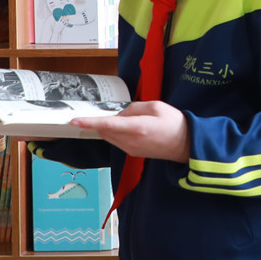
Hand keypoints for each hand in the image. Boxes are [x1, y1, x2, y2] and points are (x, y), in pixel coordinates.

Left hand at [69, 100, 190, 161]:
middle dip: (99, 122)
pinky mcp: (133, 152)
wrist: (186, 145)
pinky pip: (116, 141)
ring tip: (120, 118)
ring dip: (107, 127)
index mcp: (137, 128)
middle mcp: (130, 141)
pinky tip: (125, 126)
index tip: (74, 121)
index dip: (90, 123)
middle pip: (105, 131)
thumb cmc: (174, 123)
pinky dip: (115, 132)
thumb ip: (134, 108)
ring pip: (109, 137)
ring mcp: (131, 149)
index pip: (107, 125)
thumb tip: (120, 114)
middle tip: (101, 112)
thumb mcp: (156, 107)